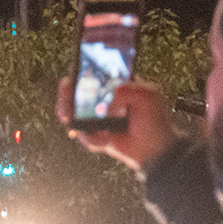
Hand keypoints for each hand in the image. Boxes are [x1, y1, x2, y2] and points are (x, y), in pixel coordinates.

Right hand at [57, 77, 178, 171]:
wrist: (156, 150)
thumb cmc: (155, 121)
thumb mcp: (148, 96)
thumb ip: (128, 90)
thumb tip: (109, 100)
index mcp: (114, 88)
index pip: (93, 76)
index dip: (81, 73)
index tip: (75, 74)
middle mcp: (102, 102)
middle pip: (76, 94)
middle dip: (66, 93)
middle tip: (66, 90)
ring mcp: (96, 120)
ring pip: (72, 114)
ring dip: (67, 112)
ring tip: (70, 114)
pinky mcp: (95, 136)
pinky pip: (84, 135)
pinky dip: (91, 137)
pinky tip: (105, 138)